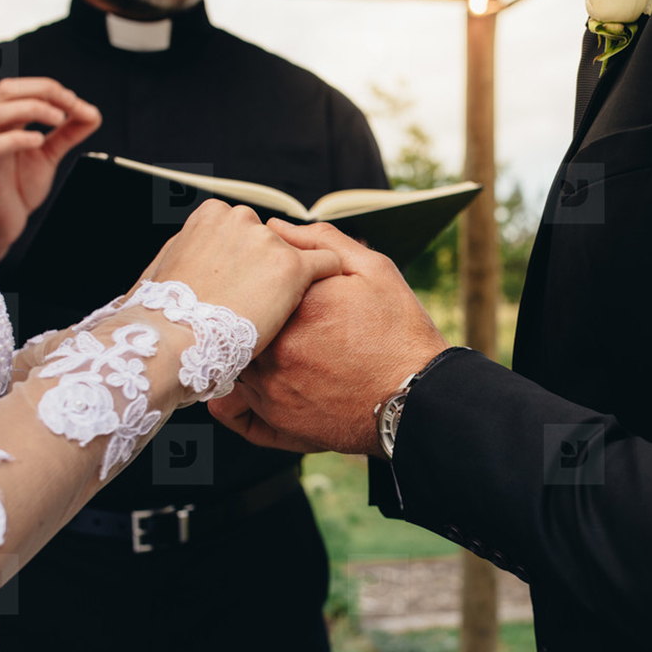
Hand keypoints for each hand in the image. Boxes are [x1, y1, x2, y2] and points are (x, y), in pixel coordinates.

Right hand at [0, 78, 100, 268]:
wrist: (0, 223)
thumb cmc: (16, 186)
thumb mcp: (48, 154)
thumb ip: (67, 134)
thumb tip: (92, 113)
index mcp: (4, 121)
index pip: (20, 88)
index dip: (50, 89)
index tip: (76, 103)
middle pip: (7, 90)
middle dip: (42, 90)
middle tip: (70, 103)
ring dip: (32, 108)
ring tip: (59, 119)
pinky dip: (18, 139)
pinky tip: (39, 141)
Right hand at [138, 201, 343, 353]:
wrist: (172, 342)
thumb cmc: (159, 315)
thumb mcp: (160, 270)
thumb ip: (187, 251)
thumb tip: (193, 251)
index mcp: (210, 215)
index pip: (242, 230)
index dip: (244, 260)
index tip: (241, 283)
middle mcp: (242, 219)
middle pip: (270, 240)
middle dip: (268, 268)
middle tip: (260, 302)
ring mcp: (268, 242)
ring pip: (298, 253)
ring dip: (293, 279)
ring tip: (283, 312)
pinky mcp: (293, 267)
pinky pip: (328, 264)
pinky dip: (329, 279)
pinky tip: (323, 301)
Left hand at [208, 220, 449, 454]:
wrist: (418, 398)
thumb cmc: (400, 335)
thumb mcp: (373, 270)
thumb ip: (322, 243)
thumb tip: (278, 228)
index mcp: (295, 308)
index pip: (250, 285)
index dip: (257, 284)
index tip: (270, 286)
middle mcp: (276, 350)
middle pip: (236, 327)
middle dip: (247, 319)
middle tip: (267, 318)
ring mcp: (271, 390)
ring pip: (232, 365)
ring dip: (242, 355)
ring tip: (269, 350)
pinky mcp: (276, 422)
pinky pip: (234, 410)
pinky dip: (234, 399)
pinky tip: (255, 385)